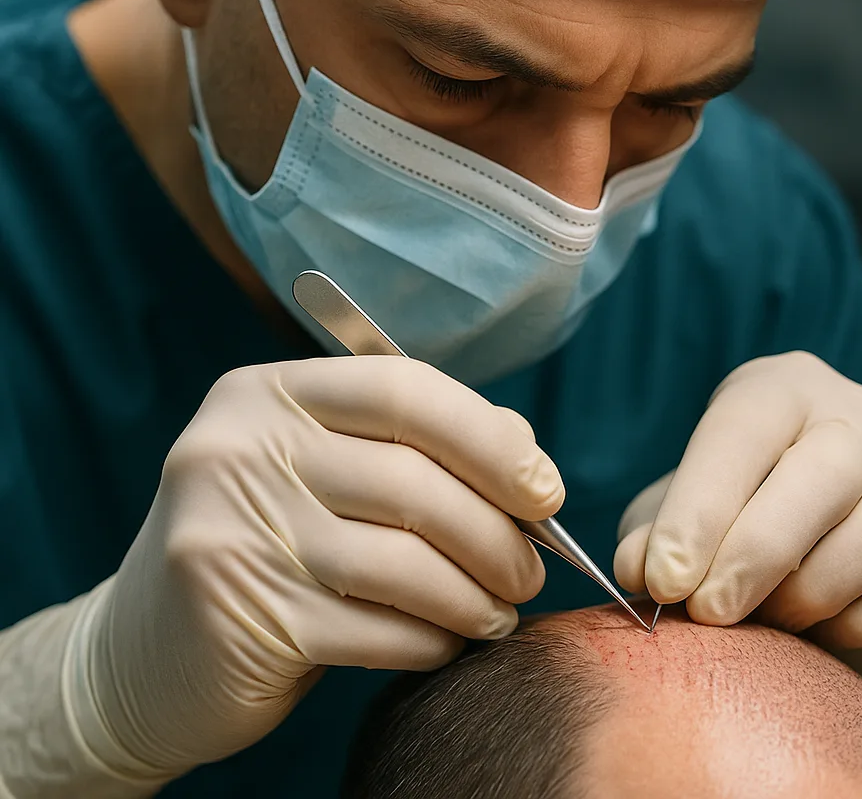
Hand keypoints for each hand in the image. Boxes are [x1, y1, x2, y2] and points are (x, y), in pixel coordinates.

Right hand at [64, 357, 560, 777]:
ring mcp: (228, 533)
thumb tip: (526, 454)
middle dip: (496, 532)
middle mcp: (237, 449)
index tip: (544, 489)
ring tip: (500, 612)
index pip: (403, 389)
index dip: (489, 438)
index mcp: (266, 393)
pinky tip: (447, 641)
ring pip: (402, 563)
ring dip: (475, 595)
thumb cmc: (266, 542)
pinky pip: (376, 630)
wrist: (139, 651)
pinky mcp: (238, 618)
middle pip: (412, 480)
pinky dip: (431, 640)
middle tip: (532, 569)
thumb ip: (413, 447)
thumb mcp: (321, 470)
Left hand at [614, 352, 861, 727]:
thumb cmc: (738, 507)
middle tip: (707, 611)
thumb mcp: (687, 503)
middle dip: (756, 553)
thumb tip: (637, 570)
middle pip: (821, 475)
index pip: (742, 430)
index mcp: (782, 388)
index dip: (700, 507)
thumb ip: (656, 531)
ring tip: (762, 619)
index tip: (662, 579)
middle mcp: (860, 415)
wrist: (829, 532)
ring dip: (810, 593)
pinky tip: (818, 627)